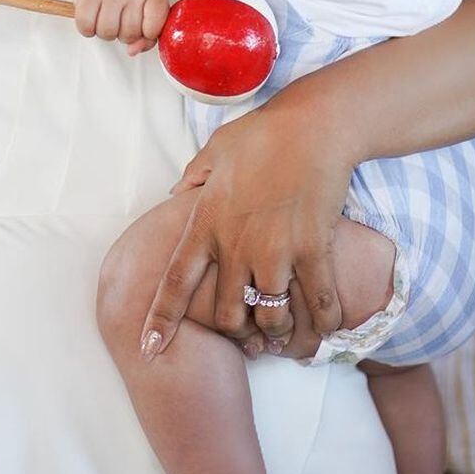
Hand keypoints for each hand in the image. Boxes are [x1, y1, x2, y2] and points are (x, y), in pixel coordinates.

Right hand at [74, 0, 169, 56]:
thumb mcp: (150, 7)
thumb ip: (149, 35)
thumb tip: (132, 51)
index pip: (154, 27)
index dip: (148, 33)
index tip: (145, 24)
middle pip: (129, 34)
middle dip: (126, 33)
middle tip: (123, 17)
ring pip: (107, 33)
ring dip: (107, 32)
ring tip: (109, 17)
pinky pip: (86, 27)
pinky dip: (88, 29)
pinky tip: (94, 17)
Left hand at [143, 90, 349, 351]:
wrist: (313, 125)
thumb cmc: (262, 133)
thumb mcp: (214, 151)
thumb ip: (192, 179)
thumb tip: (173, 196)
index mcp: (206, 222)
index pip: (176, 281)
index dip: (161, 319)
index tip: (149, 349)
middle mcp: (236, 244)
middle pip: (226, 314)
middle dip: (234, 334)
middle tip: (247, 337)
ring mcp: (276, 250)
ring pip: (269, 317)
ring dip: (275, 332)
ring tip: (283, 334)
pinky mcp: (313, 249)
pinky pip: (318, 302)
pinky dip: (323, 321)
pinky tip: (325, 326)